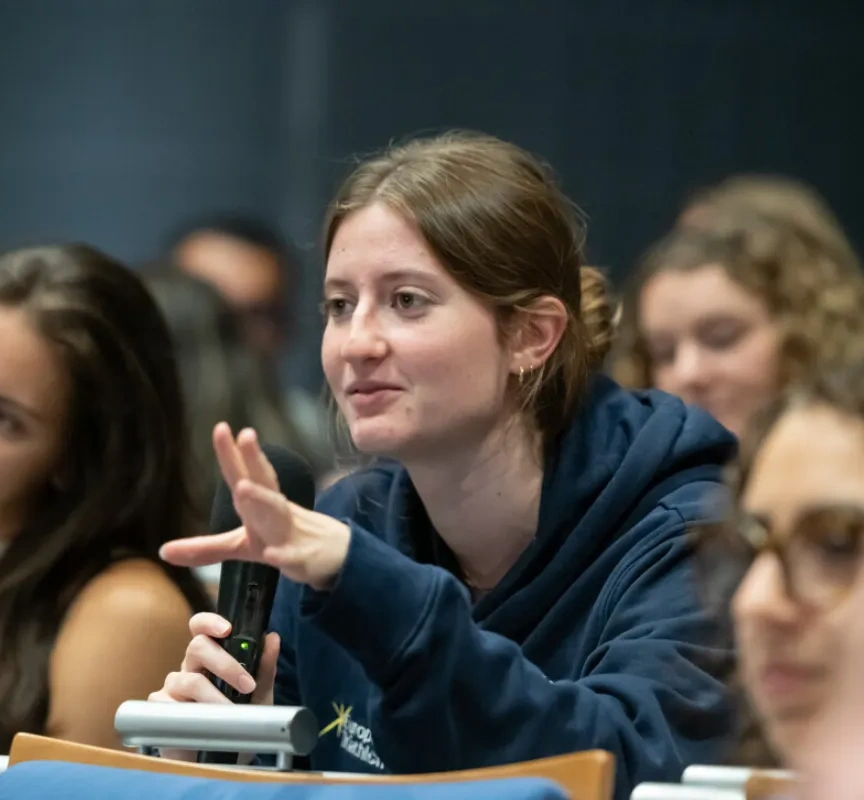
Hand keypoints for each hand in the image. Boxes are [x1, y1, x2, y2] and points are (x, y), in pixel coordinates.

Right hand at [148, 612, 279, 760]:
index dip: (210, 622)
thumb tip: (272, 638)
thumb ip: (264, 666)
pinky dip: (192, 714)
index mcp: (210, 656)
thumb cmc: (238, 718)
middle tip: (247, 685)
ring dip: (215, 696)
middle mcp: (189, 666)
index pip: (201, 628)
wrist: (223, 757)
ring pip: (189, 679)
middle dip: (226, 664)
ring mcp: (172, 686)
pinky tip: (203, 724)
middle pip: (197, 647)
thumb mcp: (258, 693)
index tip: (227, 629)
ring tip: (231, 713)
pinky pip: (170, 704)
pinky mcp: (159, 708)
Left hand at [159, 423, 350, 590]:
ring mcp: (290, 533)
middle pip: (264, 483)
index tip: (221, 427)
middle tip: (245, 435)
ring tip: (244, 488)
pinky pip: (293, 556)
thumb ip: (205, 548)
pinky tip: (273, 554)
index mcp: (260, 504)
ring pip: (277, 512)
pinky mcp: (302, 558)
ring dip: (262, 499)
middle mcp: (276, 511)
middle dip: (254, 460)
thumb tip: (163, 551)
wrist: (330, 557)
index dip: (232, 453)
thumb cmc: (282, 540)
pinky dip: (284, 555)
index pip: (245, 474)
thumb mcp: (241, 546)